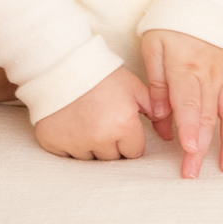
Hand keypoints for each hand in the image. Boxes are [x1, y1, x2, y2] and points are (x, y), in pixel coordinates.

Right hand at [33, 66, 152, 160]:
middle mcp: (100, 138)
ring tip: (87, 121)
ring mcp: (75, 143)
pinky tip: (71, 125)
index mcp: (123, 125)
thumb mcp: (132, 87)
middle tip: (104, 121)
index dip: (130, 138)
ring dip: (92, 147)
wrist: (63, 63)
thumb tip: (168, 134)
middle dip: (112, 144)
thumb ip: (153, 109)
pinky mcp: (54, 144)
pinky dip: (70, 145)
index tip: (121, 124)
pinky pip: (68, 157)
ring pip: (91, 160)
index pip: (135, 152)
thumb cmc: (101, 74)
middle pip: (114, 159)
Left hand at [141, 29, 222, 178]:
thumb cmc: (171, 25)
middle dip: (201, 147)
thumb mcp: (153, 47)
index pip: (186, 103)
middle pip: (206, 116)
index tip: (190, 149)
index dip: (188, 127)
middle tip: (193, 173)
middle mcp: (210, 74)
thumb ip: (155, 83)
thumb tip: (159, 117)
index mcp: (185, 68)